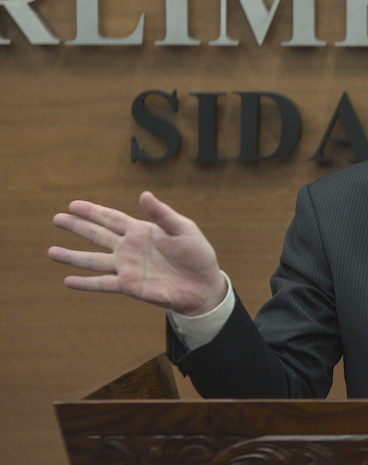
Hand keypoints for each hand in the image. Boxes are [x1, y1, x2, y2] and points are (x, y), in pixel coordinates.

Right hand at [48, 191, 226, 315]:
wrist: (203, 284)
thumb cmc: (197, 254)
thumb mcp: (183, 229)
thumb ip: (162, 214)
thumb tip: (144, 194)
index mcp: (141, 231)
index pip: (112, 218)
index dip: (93, 211)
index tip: (73, 204)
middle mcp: (129, 248)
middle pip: (97, 235)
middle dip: (77, 226)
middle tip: (56, 218)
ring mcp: (127, 267)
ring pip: (93, 260)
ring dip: (73, 257)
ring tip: (51, 252)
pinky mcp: (129, 286)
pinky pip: (102, 284)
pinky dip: (85, 283)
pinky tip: (67, 281)